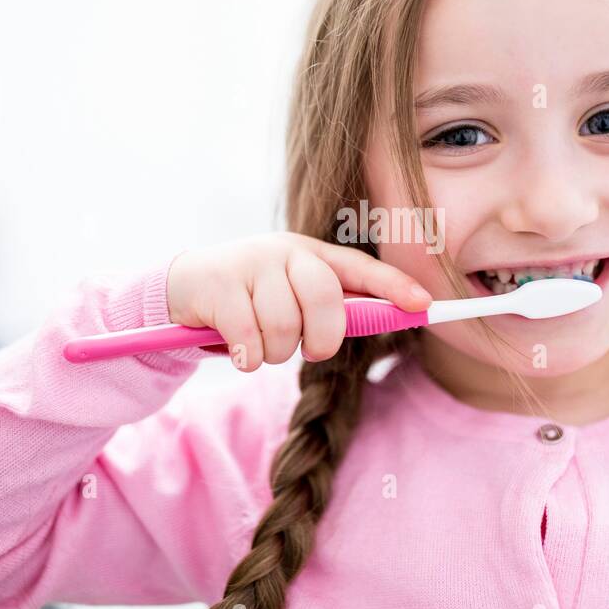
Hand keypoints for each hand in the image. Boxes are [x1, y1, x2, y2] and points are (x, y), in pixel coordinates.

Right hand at [164, 233, 432, 370]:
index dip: (394, 286)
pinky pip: (248, 337)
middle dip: (322, 339)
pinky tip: (238, 351)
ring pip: (284, 325)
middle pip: (324, 298)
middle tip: (308, 351)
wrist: (185, 289)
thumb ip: (330, 308)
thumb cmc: (253, 301)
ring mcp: (251, 263)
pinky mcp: (219, 283)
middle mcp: (285, 251)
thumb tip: (385, 320)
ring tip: (261, 347)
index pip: (361, 268)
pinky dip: (248, 357)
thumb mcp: (292, 297)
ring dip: (275, 354)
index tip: (424, 306)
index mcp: (312, 254)